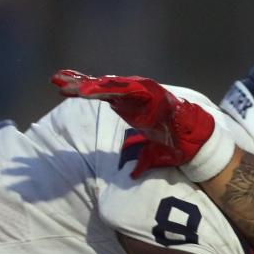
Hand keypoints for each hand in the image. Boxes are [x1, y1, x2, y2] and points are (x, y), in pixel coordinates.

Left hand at [51, 70, 216, 178]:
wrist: (197, 143)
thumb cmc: (174, 145)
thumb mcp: (150, 152)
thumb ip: (138, 159)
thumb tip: (133, 174)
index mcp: (132, 107)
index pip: (104, 96)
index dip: (83, 92)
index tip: (61, 89)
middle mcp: (135, 98)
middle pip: (102, 87)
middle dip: (78, 83)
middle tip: (56, 79)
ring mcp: (143, 94)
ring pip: (111, 86)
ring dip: (89, 85)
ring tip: (68, 84)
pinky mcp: (151, 94)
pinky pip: (127, 90)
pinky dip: (109, 89)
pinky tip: (90, 89)